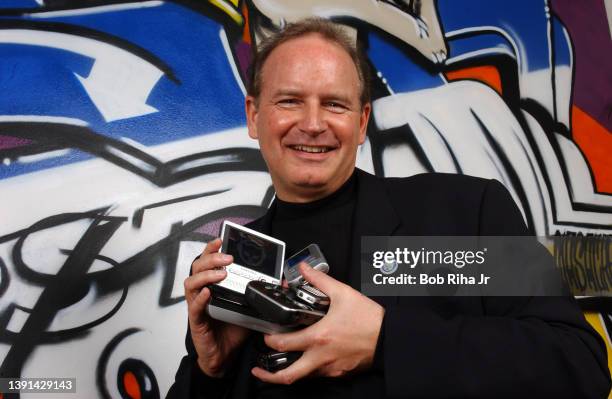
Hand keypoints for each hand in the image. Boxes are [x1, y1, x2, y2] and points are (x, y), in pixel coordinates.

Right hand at [184, 238, 249, 376]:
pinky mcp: (197, 321)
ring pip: (191, 284)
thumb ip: (262, 294)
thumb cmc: (233, 330)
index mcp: (214, 286)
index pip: (208, 261)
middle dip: (212, 259)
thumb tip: (281, 283)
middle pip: (198, 267)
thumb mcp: (251, 308)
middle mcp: (203, 292)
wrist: (224, 356)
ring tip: (220, 274)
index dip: (211, 249)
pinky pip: (194, 307)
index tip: (220, 240)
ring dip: (205, 275)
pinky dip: (200, 299)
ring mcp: (198, 306)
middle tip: (227, 258)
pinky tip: (208, 293)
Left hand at [251, 263, 384, 383]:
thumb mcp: (343, 293)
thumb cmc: (369, 318)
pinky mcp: (340, 373)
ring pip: (303, 377)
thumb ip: (320, 280)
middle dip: (268, 375)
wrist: (390, 338)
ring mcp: (330, 368)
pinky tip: (309, 359)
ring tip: (281, 364)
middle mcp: (321, 357)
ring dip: (290, 371)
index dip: (269, 340)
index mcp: (319, 337)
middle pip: (287, 375)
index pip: (284, 344)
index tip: (266, 336)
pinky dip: (310, 369)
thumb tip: (305, 269)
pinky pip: (319, 375)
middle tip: (259, 368)